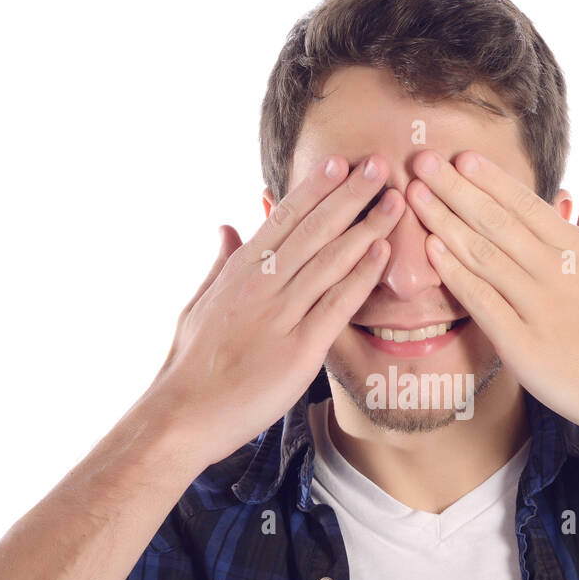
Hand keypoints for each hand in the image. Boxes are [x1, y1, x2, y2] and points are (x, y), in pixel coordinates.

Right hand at [148, 154, 404, 463]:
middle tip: (379, 165)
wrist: (182, 416)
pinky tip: (383, 253)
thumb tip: (226, 226)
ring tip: (395, 200)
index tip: (339, 163)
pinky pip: (337, 304)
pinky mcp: (299, 349)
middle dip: (349, 195)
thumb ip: (219, 264)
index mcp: (238, 273)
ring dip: (366, 227)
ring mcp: (280, 316)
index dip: (313, 189)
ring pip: (330, 260)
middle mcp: (261, 286)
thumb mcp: (198, 305)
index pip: (282, 220)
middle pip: (313, 230)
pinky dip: (361, 276)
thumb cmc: (190, 366)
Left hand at [407, 148, 578, 448]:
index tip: (461, 157)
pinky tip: (431, 251)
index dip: (490, 179)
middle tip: (423, 160)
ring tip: (415, 196)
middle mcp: (556, 269)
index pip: (526, 205)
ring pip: (482, 253)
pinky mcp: (522, 343)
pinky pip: (481, 300)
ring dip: (444, 222)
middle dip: (455, 188)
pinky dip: (455, 273)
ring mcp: (538, 305)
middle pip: (496, 220)